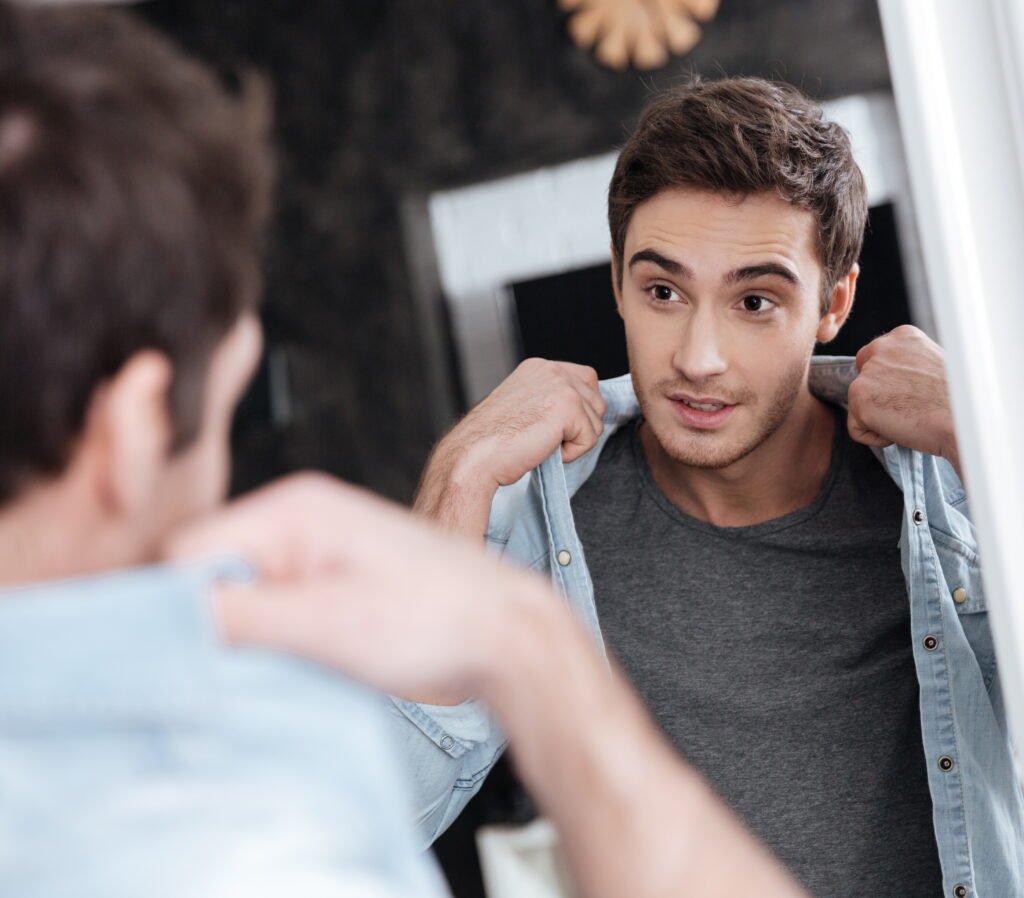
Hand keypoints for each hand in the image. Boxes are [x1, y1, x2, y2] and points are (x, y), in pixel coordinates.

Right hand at [163, 472, 550, 702]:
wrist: (506, 632)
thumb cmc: (437, 619)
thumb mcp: (323, 625)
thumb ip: (237, 616)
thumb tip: (165, 617)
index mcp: (293, 509)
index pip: (189, 551)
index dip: (178, 609)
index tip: (192, 658)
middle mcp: (301, 515)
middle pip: (212, 568)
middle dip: (217, 621)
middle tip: (249, 664)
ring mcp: (320, 543)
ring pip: (244, 588)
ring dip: (249, 632)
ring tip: (292, 658)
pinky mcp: (335, 573)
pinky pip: (277, 600)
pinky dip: (277, 633)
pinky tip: (305, 655)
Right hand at [449, 358, 605, 486]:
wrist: (474, 456)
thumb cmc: (493, 442)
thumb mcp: (525, 408)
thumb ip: (551, 400)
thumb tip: (583, 413)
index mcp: (539, 367)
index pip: (586, 381)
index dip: (577, 411)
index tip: (548, 426)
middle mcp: (552, 369)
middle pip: (597, 402)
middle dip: (577, 427)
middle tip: (541, 437)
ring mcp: (561, 385)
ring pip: (596, 423)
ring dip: (572, 442)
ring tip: (538, 442)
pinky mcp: (568, 407)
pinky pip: (590, 439)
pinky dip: (570, 454)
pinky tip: (541, 448)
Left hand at [847, 325, 960, 476]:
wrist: (965, 420)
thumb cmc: (957, 401)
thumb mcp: (933, 366)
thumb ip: (907, 365)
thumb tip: (892, 380)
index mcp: (902, 336)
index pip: (875, 359)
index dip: (890, 384)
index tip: (914, 393)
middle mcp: (881, 348)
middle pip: (862, 380)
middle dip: (879, 398)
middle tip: (912, 408)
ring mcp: (867, 373)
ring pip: (860, 406)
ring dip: (882, 419)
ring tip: (913, 418)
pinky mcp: (859, 399)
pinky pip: (857, 429)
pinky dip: (877, 437)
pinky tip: (903, 429)